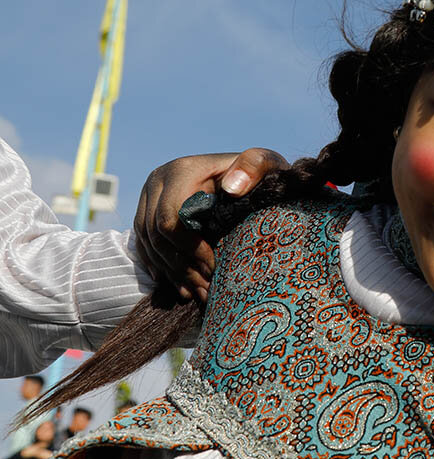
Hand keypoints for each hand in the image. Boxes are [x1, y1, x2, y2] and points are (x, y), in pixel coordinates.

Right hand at [134, 149, 285, 300]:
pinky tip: (178, 285)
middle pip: (156, 234)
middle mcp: (159, 180)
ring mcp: (149, 196)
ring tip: (197, 293)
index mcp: (183, 171)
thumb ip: (255, 165)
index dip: (190, 248)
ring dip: (172, 273)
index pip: (172, 218)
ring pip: (148, 242)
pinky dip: (160, 267)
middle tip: (206, 289)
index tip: (214, 269)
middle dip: (181, 266)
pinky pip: (143, 244)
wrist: (249, 174)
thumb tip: (232, 187)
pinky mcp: (146, 210)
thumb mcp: (266, 164)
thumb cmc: (261, 174)